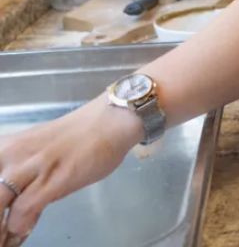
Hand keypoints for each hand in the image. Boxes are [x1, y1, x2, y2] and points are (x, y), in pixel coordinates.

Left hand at [0, 100, 141, 242]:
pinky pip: (23, 210)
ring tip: (5, 244)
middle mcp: (9, 156)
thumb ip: (23, 188)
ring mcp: (31, 166)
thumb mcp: (39, 160)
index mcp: (1, 150)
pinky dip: (18, 227)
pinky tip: (22, 234)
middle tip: (0, 240)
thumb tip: (14, 220)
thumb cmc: (77, 139)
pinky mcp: (53, 178)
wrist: (110, 121)